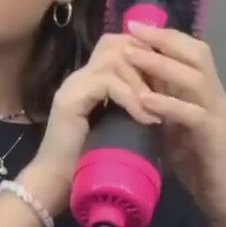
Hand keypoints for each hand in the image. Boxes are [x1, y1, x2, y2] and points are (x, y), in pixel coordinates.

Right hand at [20, 32, 161, 216]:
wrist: (57, 183)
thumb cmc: (88, 160)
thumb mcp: (118, 125)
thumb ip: (129, 105)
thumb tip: (161, 94)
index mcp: (88, 80)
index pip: (116, 45)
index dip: (144, 55)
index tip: (168, 78)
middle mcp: (78, 76)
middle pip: (114, 43)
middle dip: (145, 61)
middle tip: (165, 87)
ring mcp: (72, 86)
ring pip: (113, 59)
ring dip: (141, 81)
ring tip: (155, 107)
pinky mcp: (70, 99)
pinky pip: (108, 82)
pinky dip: (131, 98)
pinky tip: (145, 118)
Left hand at [124, 21, 225, 223]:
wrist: (220, 195)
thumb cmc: (193, 159)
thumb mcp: (170, 121)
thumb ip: (158, 99)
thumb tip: (131, 78)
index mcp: (202, 89)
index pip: (188, 50)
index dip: (162, 36)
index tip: (131, 27)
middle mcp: (213, 95)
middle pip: (196, 53)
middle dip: (162, 40)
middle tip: (131, 31)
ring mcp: (217, 113)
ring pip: (195, 78)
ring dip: (161, 65)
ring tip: (132, 56)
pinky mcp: (215, 136)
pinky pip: (193, 114)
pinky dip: (168, 104)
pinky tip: (144, 99)